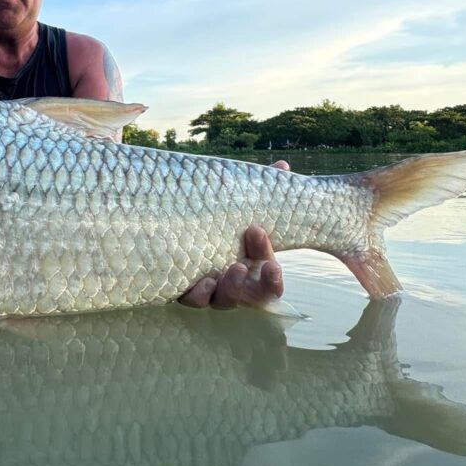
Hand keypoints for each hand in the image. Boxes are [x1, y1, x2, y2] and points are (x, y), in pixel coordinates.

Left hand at [180, 159, 288, 309]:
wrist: (184, 225)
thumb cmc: (224, 218)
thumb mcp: (242, 203)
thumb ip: (261, 189)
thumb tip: (281, 165)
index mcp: (255, 267)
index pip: (270, 278)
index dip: (273, 277)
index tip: (271, 264)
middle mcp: (237, 283)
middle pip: (252, 295)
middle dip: (256, 285)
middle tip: (245, 265)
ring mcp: (214, 289)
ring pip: (224, 300)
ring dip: (229, 288)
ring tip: (230, 269)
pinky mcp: (188, 289)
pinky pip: (193, 299)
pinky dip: (198, 294)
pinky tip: (201, 281)